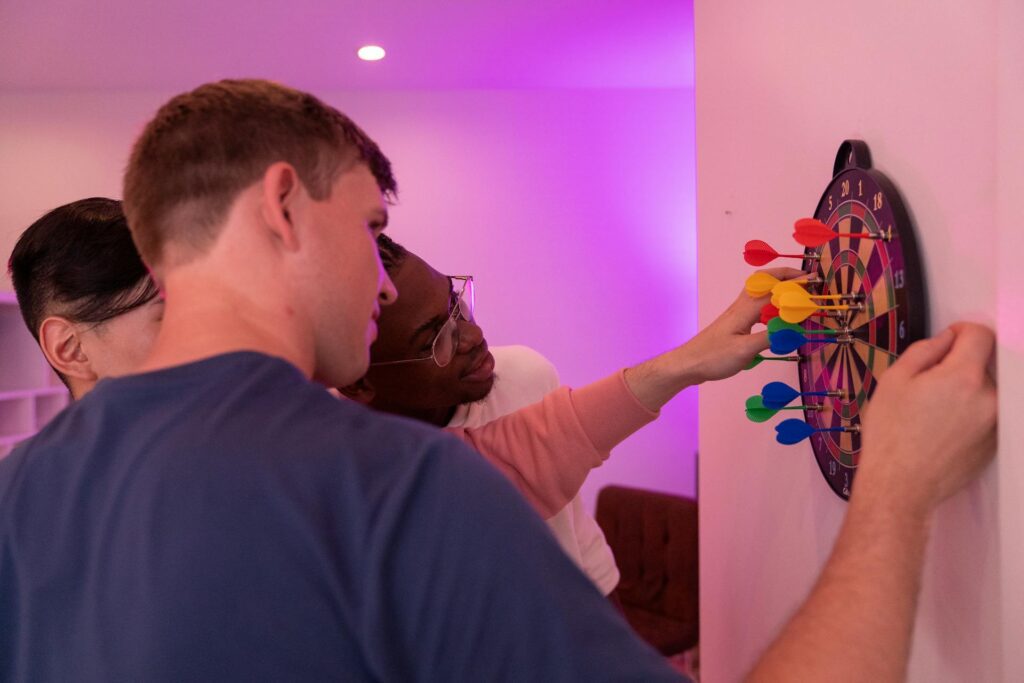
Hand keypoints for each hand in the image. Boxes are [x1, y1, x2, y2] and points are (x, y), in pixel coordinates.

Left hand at [623, 268, 803, 410]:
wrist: (688, 363)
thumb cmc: (713, 357)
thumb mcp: (745, 351)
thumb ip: (771, 338)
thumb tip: (795, 329)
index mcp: (746, 309)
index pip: (775, 289)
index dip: (796, 284)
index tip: (815, 282)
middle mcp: (741, 306)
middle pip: (765, 281)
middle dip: (787, 276)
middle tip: (806, 280)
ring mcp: (737, 314)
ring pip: (760, 293)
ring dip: (779, 289)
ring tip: (796, 296)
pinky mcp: (735, 324)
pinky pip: (757, 307)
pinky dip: (771, 305)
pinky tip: (777, 318)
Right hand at [857, 323, 996, 512]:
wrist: (901, 486)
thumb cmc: (890, 434)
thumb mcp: (893, 381)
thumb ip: (924, 350)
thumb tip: (945, 339)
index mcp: (963, 377)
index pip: (981, 335)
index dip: (962, 331)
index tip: (948, 340)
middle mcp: (990, 398)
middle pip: (983, 364)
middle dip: (959, 366)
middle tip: (927, 385)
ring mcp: (996, 423)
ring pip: (984, 391)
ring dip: (965, 391)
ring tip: (932, 413)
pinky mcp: (995, 444)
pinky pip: (986, 415)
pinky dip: (969, 414)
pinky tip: (941, 430)